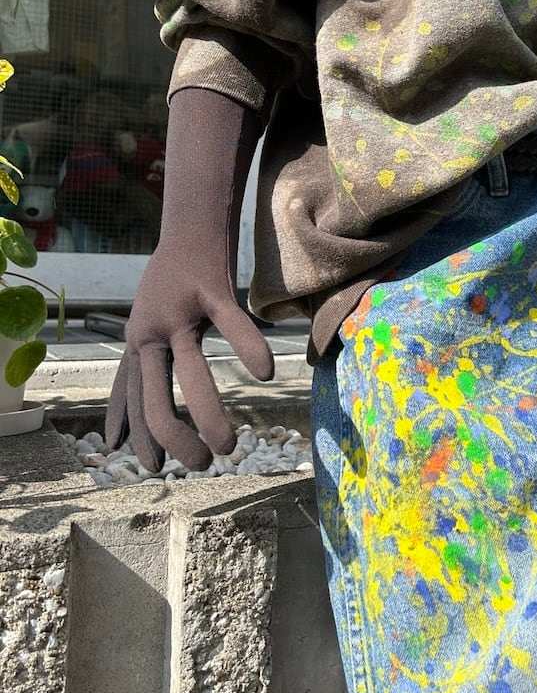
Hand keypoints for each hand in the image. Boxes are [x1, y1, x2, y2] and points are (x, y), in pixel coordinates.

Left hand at [105, 88, 273, 471]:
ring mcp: (178, 311)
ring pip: (190, 370)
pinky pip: (231, 322)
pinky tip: (264, 371)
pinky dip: (248, 347)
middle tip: (199, 464)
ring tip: (228, 444)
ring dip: (206, 413)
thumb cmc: (173, 282)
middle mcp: (149, 331)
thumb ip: (135, 374)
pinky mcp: (209, 289)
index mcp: (137, 344)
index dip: (140, 436)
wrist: (190, 225)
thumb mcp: (146, 327)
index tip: (154, 467)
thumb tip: (116, 435)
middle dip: (172, 438)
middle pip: (152, 396)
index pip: (130, 399)